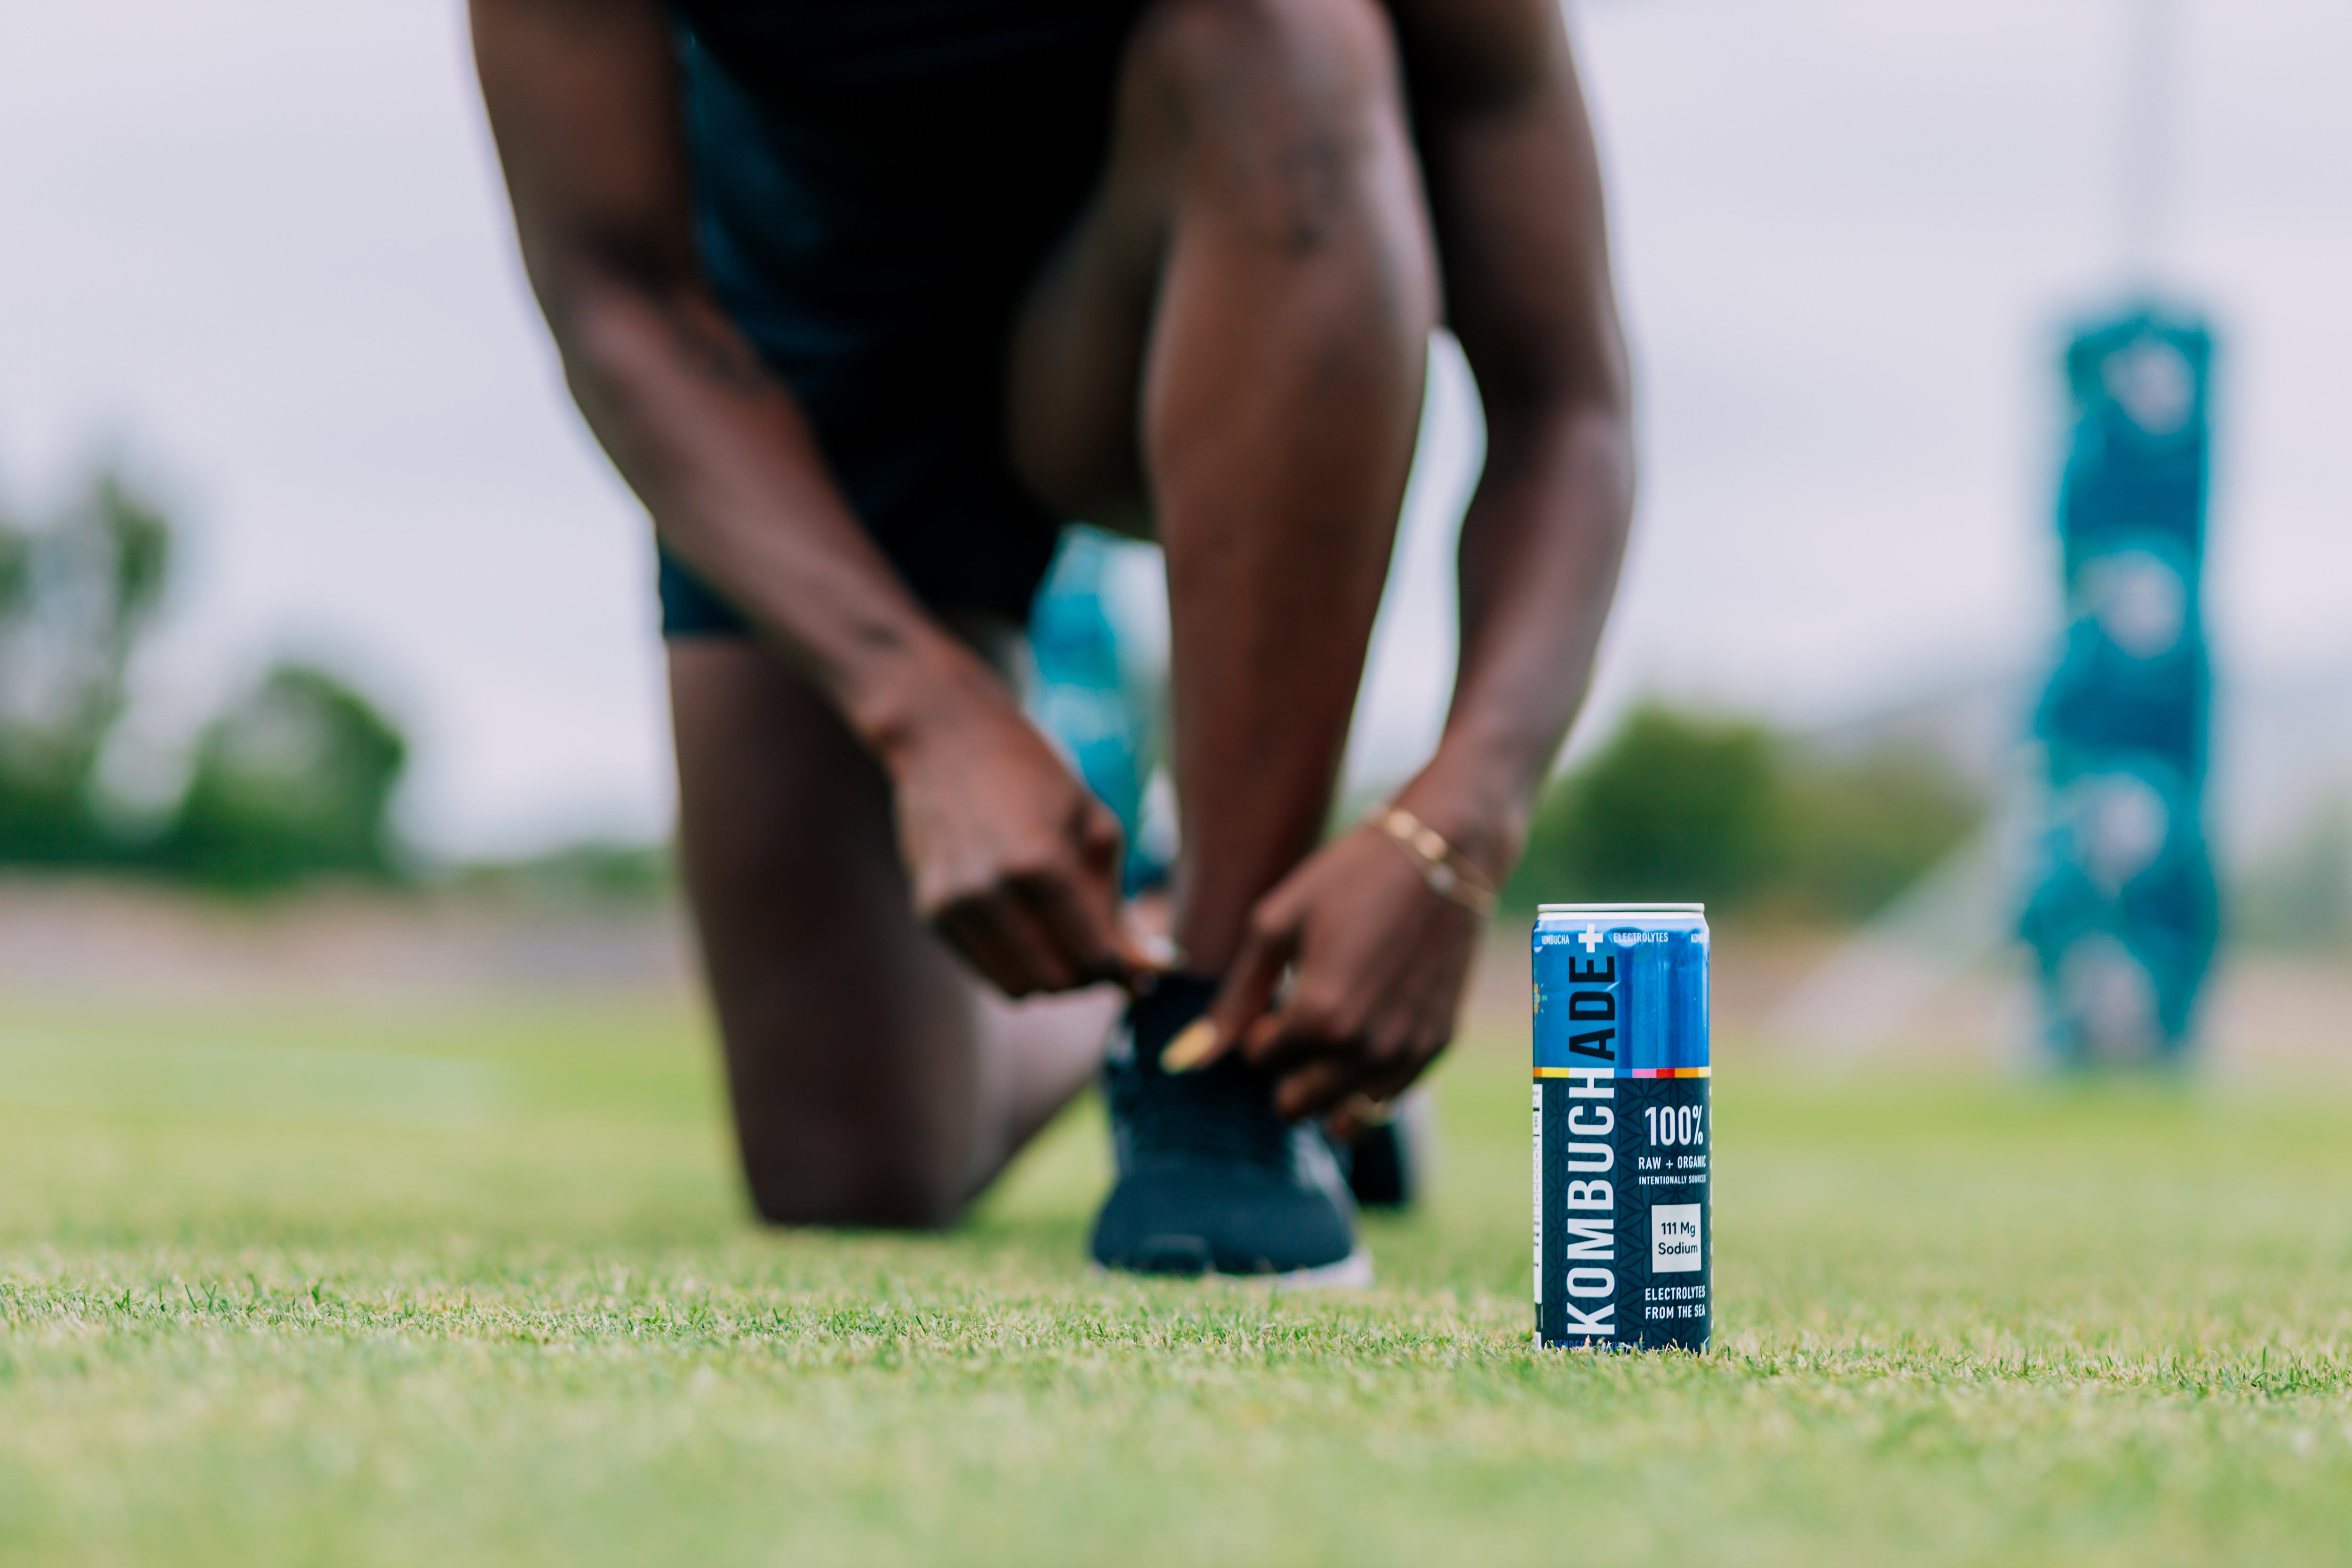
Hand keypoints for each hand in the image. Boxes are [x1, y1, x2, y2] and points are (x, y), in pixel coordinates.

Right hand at [881, 659, 1153, 997]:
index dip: (1129, 970)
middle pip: (1059, 982)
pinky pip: (985, 969)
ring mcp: (953, 905)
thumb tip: (1145, 971)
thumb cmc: (1035, 775)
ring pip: (1018, 988)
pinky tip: (1028, 924)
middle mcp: (990, 891)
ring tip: (1067, 938)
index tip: (1145, 967)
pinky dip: (1015, 961)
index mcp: (1040, 862)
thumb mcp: (1094, 823)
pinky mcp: (930, 911)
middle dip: (1091, 976)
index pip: (1096, 956)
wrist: (946, 737)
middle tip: (1106, 950)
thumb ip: (1116, 903)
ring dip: (1052, 976)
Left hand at [1197, 814, 1485, 1120]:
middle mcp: (1364, 1048)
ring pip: (1341, 1116)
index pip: (1257, 1059)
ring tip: (1333, 1026)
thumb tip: (1182, 1063)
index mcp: (1316, 1018)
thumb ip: (1232, 1003)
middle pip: (1293, 1101)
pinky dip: (1364, 1082)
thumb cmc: (1347, 879)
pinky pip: (1385, 1100)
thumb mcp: (1274, 927)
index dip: (1258, 1025)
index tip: (1279, 987)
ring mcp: (1406, 1053)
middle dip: (1286, 1066)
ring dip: (1324, 1082)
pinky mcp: (1437, 1046)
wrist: (1441, 854)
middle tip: (1300, 1014)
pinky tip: (1365, 1032)